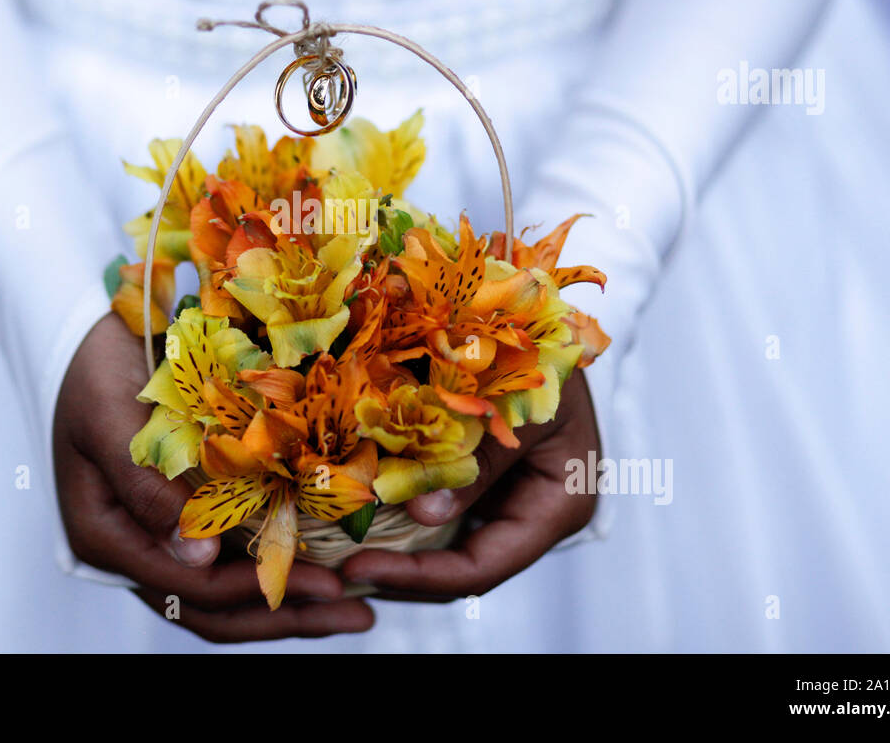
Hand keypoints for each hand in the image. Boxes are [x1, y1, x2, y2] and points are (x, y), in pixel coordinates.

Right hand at [53, 312, 374, 641]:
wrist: (87, 337)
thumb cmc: (91, 370)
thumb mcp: (107, 418)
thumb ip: (144, 486)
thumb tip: (197, 556)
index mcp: (106, 535)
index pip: (189, 588)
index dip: (257, 592)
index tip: (326, 584)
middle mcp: (134, 546)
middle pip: (212, 607)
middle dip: (285, 616)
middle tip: (357, 615)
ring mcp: (159, 534)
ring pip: (225, 593)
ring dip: (288, 603)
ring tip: (354, 608)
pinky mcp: (185, 512)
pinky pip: (232, 556)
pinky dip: (275, 564)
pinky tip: (327, 565)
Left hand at [341, 368, 599, 600]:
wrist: (538, 313)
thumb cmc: (544, 351)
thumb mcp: (515, 403)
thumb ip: (477, 459)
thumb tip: (423, 512)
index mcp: (559, 506)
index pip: (482, 567)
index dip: (418, 575)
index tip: (357, 567)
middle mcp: (532, 515)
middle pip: (458, 570)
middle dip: (397, 576)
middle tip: (332, 573)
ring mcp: (504, 499)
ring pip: (442, 547)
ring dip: (390, 553)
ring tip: (331, 557)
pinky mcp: (478, 479)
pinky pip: (433, 509)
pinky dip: (396, 515)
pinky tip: (352, 516)